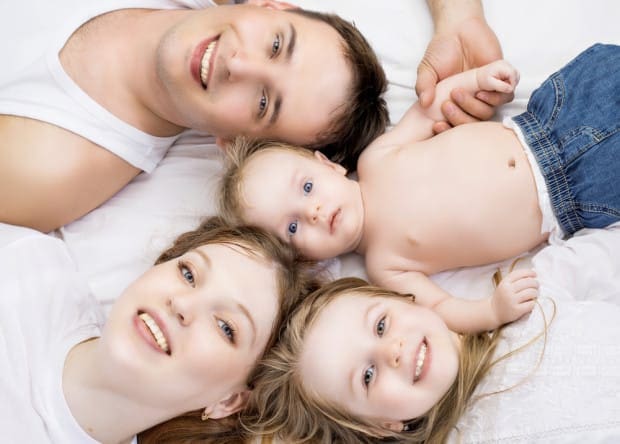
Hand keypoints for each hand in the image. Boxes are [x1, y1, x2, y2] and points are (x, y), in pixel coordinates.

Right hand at [416, 16, 511, 132]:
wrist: (459, 30)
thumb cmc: (441, 51)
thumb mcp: (427, 70)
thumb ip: (424, 86)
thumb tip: (424, 103)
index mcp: (455, 104)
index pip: (456, 126)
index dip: (449, 129)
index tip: (438, 125)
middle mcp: (472, 101)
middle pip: (473, 123)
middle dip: (462, 118)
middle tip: (449, 103)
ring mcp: (487, 91)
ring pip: (490, 112)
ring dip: (479, 106)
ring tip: (470, 93)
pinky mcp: (501, 79)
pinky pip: (507, 95)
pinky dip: (499, 94)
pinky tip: (484, 88)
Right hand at [491, 268, 537, 325]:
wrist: (493, 312)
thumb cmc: (502, 297)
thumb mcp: (504, 285)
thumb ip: (514, 280)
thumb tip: (532, 273)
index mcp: (504, 283)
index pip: (519, 274)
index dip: (529, 272)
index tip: (535, 274)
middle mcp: (507, 290)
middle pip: (527, 282)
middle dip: (535, 283)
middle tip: (536, 285)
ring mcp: (512, 300)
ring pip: (531, 292)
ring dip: (535, 292)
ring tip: (535, 294)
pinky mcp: (516, 310)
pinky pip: (531, 304)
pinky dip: (533, 302)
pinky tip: (531, 302)